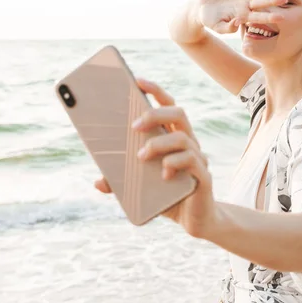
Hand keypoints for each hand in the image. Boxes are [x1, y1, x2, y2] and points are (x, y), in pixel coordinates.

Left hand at [94, 78, 214, 237]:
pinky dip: (174, 164)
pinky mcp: (203, 176)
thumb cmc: (168, 197)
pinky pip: (192, 161)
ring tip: (140, 157)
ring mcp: (198, 158)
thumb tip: (99, 181)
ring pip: (183, 137)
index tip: (137, 81)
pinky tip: (163, 175)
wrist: (195, 221)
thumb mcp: (141, 189)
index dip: (155, 91)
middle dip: (154, 114)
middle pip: (178, 114)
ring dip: (158, 144)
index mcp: (173, 138)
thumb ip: (122, 182)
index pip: (168, 106)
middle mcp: (189, 143)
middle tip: (133, 126)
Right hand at [198, 0, 287, 33]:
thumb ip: (227, 28)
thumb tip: (237, 23)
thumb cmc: (209, 21)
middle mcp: (245, 6)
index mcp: (242, 17)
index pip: (258, 17)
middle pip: (262, 3)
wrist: (202, 8)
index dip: (269, 17)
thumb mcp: (216, 27)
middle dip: (273, 1)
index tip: (281, 17)